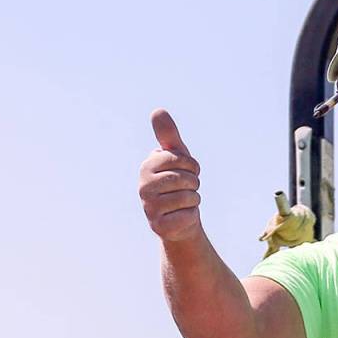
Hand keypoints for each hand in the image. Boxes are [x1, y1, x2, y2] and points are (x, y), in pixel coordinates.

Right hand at [139, 108, 202, 241]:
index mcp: (147, 167)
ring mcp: (149, 208)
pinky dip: (191, 216)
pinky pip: (188, 215)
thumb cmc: (178, 184)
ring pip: (189, 197)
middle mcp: (143, 187)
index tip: (186, 172)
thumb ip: (168, 136)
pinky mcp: (158, 226)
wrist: (178, 219)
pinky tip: (180, 217)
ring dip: (193, 200)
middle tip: (185, 190)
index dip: (192, 167)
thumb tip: (157, 111)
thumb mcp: (176, 158)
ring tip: (183, 203)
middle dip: (193, 184)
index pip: (181, 160)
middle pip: (186, 179)